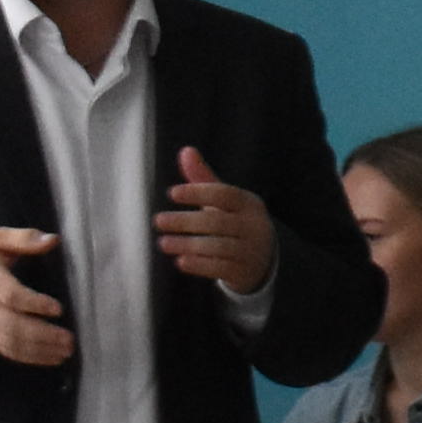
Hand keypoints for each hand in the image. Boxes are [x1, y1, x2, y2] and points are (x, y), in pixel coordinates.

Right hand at [0, 226, 73, 367]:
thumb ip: (24, 239)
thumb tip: (53, 240)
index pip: (9, 294)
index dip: (33, 303)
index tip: (58, 308)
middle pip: (11, 324)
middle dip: (42, 334)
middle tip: (69, 339)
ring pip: (10, 341)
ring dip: (39, 350)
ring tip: (65, 351)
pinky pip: (6, 350)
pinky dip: (29, 358)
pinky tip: (51, 358)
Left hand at [152, 148, 273, 291]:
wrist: (263, 260)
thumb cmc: (235, 223)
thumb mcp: (225, 201)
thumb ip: (204, 178)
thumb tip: (186, 150)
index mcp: (249, 203)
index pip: (224, 194)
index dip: (197, 192)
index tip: (171, 193)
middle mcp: (254, 226)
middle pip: (216, 222)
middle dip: (184, 221)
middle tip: (158, 221)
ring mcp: (251, 250)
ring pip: (216, 246)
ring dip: (187, 244)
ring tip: (163, 242)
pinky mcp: (243, 271)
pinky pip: (219, 268)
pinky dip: (199, 265)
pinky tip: (180, 261)